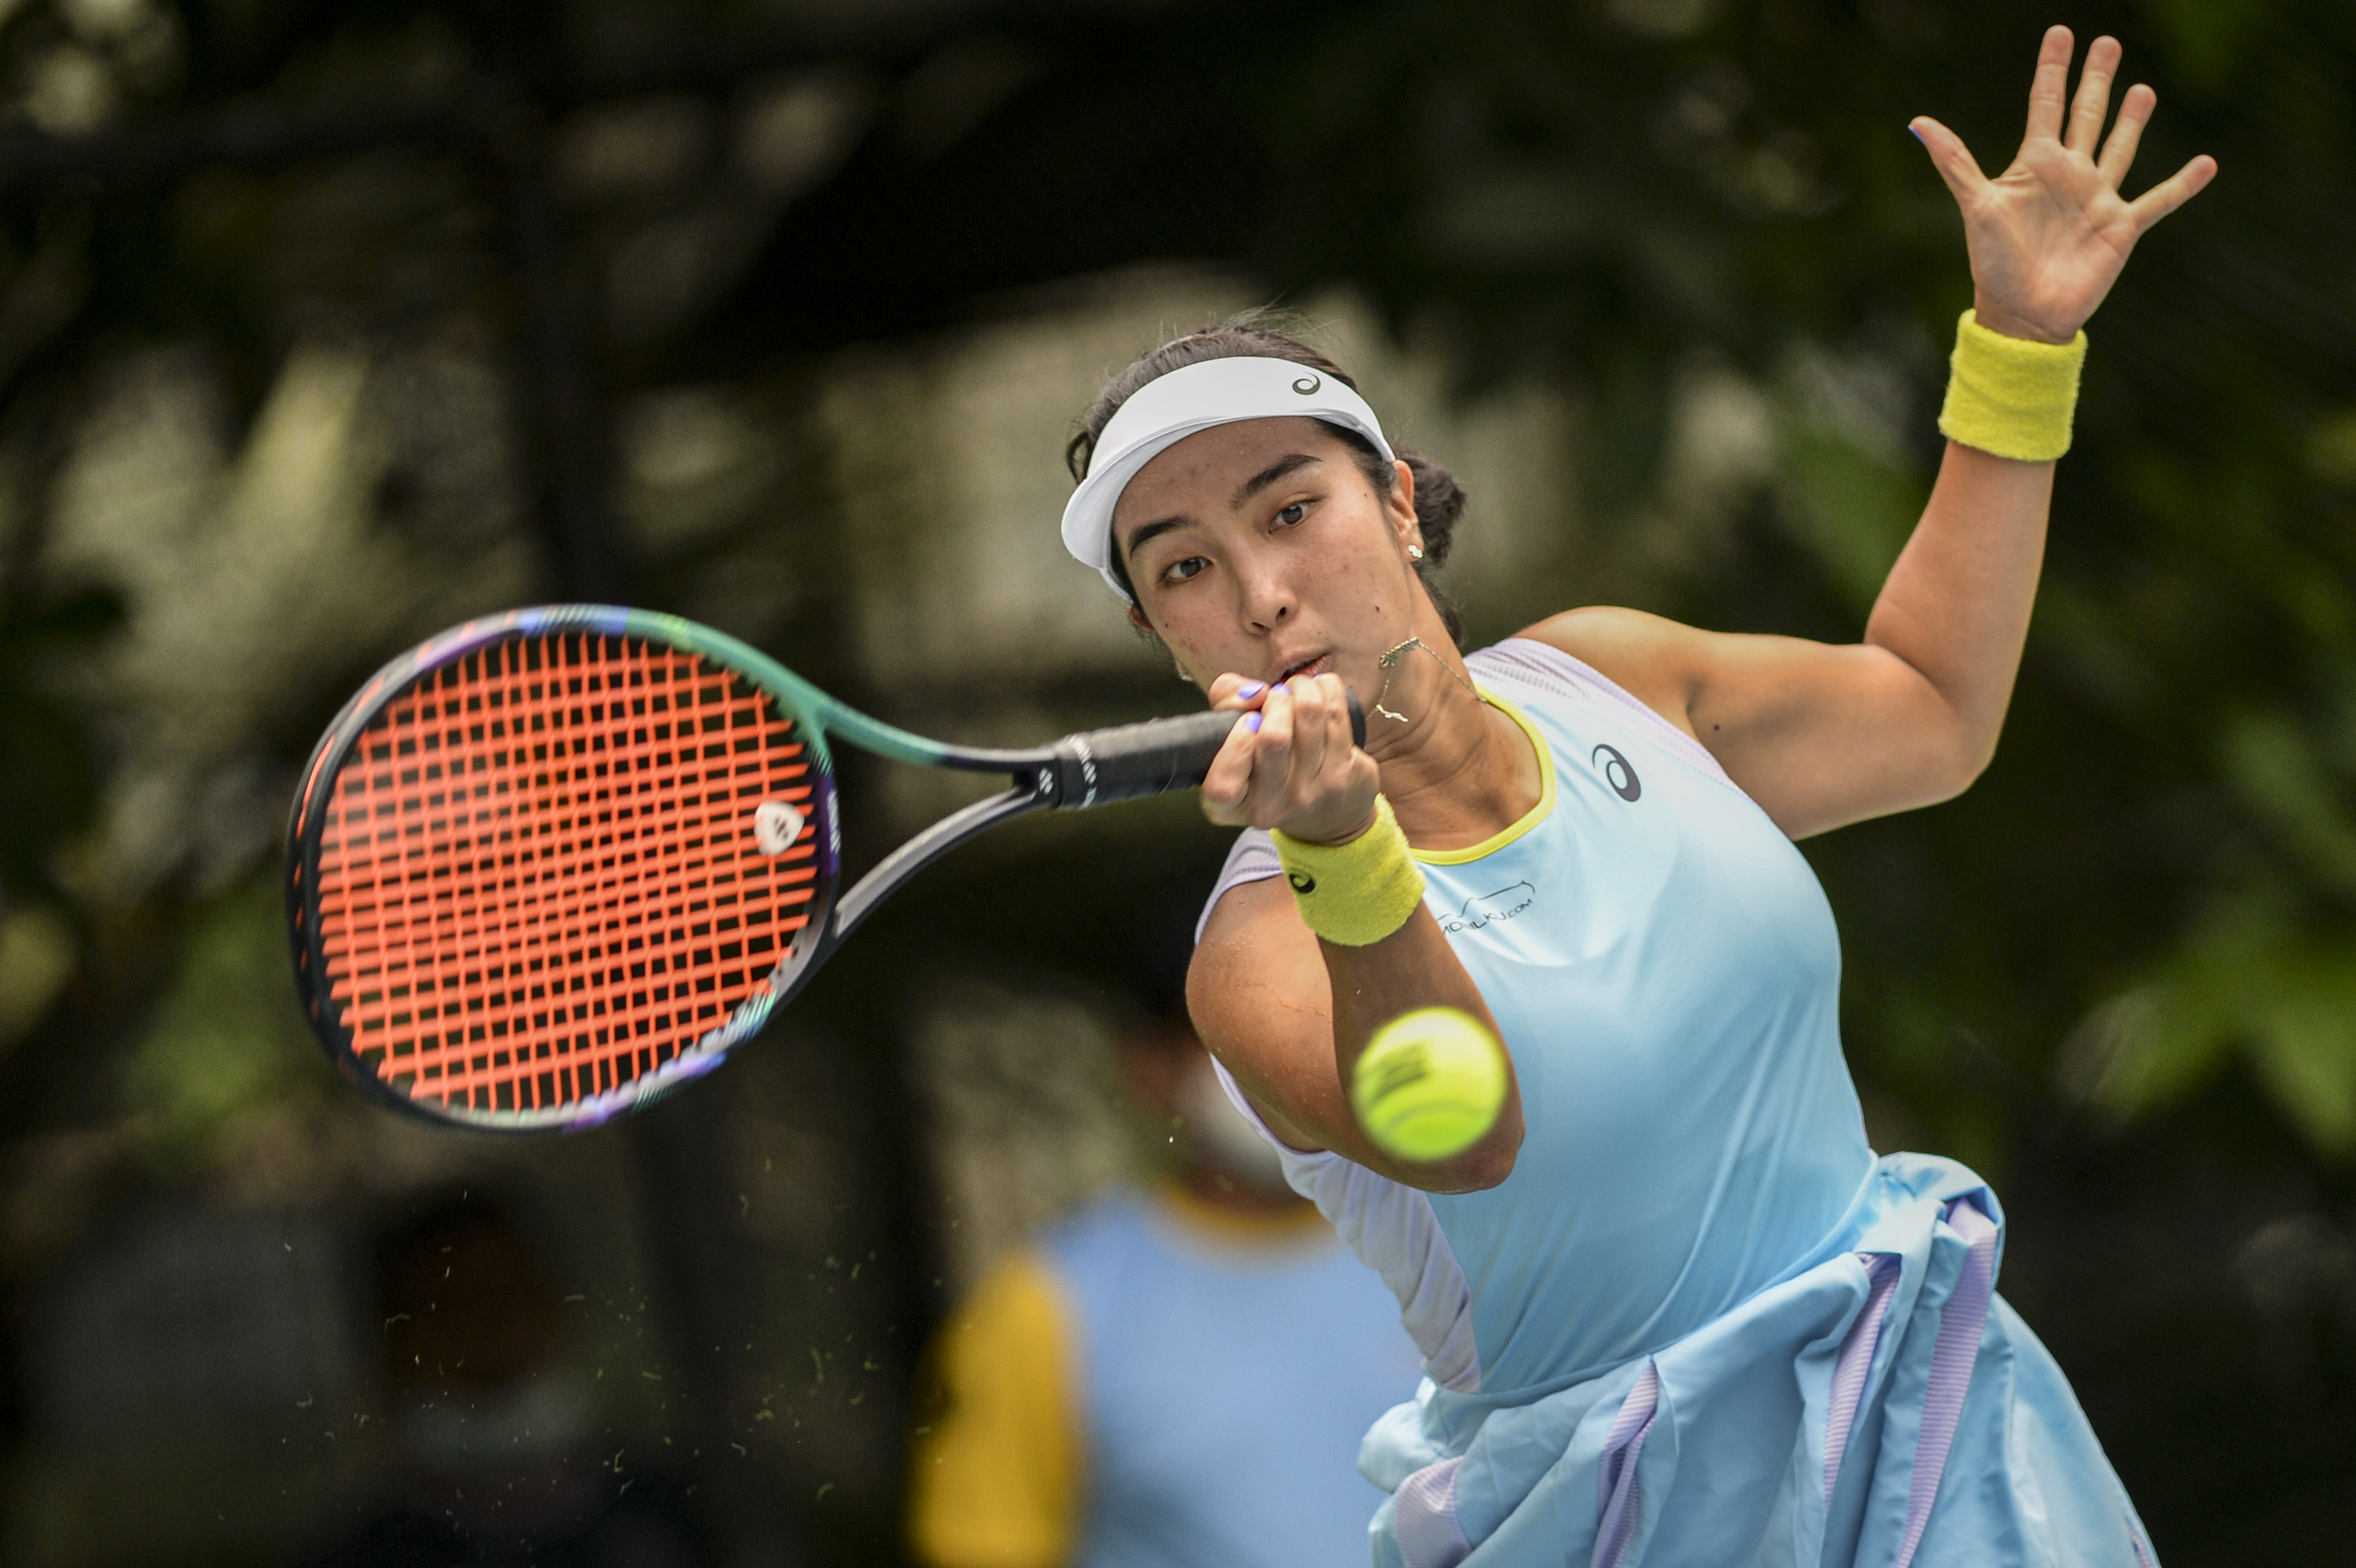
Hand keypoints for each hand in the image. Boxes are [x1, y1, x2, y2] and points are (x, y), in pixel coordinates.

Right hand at [1200, 672, 1379, 843]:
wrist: (1330, 811)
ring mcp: (1310, 793)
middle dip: (1276, 700)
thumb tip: (1256, 692)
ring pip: (1309, 712)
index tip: (1250, 721)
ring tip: (1298, 690)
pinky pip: (1335, 711)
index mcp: (1231, 807)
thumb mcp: (1233, 738)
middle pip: (1274, 737)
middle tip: (1277, 697)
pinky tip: (1321, 692)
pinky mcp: (1344, 775)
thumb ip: (1225, 701)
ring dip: (1302, 687)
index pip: (1222, 787)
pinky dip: (1326, 689)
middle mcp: (1270, 807)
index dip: (1237, 744)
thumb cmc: (1269, 761)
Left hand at [1911, 26, 2215, 344]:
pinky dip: (2183, 184)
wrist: (2021, 315)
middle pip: (2086, 115)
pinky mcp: (2121, 228)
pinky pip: (2159, 201)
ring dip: (2132, 119)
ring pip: (2120, 147)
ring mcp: (2097, 199)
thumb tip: (1918, 122)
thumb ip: (1955, 162)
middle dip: (2096, 80)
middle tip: (2107, 43)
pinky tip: (2207, 163)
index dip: (2053, 69)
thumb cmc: (1994, 264)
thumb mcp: (1977, 205)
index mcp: (2035, 165)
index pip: (2045, 104)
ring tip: (2142, 88)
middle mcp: (2069, 175)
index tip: (2061, 32)